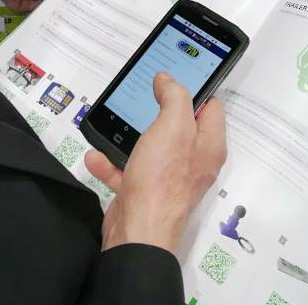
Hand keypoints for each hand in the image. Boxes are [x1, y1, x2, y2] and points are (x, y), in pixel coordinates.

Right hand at [85, 72, 226, 255]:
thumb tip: (168, 80)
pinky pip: (127, 169)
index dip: (195, 90)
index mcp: (208, 146)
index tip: (176, 75)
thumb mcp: (173, 126)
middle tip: (145, 93)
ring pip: (152, 147)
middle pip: (180, 126)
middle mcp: (192, 162)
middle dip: (160, 110)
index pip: (211, 108)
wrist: (137, 232)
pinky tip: (97, 154)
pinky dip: (111, 161)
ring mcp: (167, 177)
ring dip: (131, 135)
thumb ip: (174, 97)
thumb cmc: (161, 182)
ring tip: (118, 119)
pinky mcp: (144, 190)